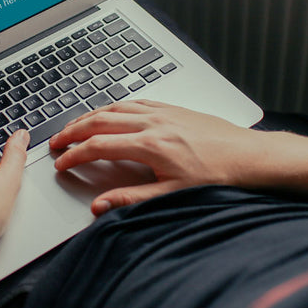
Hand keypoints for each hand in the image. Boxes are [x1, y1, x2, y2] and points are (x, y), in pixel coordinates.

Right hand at [49, 100, 260, 214]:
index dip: (74, 155)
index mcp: (149, 145)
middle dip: (74, 130)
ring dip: (91, 115)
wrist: (251, 158)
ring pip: (117, 107)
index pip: (98, 146)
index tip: (61, 163)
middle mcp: (153, 123)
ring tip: (76, 125)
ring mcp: (164, 113)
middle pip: (101, 120)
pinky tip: (113, 112)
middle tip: (56, 141)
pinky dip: (116, 106)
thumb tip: (100, 205)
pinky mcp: (175, 109)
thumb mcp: (172, 195)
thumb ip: (132, 199)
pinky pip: (137, 102)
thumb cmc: (218, 177)